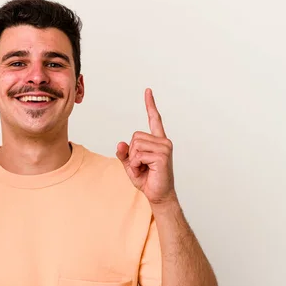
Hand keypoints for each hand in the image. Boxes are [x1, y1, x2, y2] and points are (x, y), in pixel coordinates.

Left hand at [116, 88, 175, 204]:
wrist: (158, 195)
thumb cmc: (147, 180)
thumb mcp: (131, 165)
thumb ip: (125, 154)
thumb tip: (120, 143)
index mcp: (158, 141)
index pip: (154, 119)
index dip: (150, 105)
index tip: (147, 91)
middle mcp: (163, 141)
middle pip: (135, 136)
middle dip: (132, 153)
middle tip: (141, 166)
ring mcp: (164, 147)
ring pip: (135, 145)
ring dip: (134, 160)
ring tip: (144, 169)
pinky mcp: (162, 155)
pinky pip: (138, 154)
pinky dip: (137, 165)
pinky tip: (146, 171)